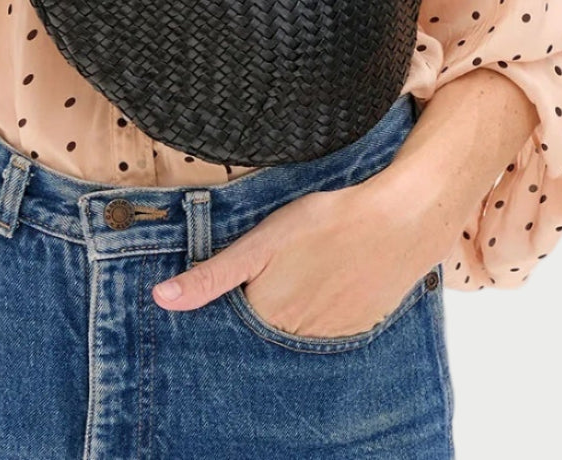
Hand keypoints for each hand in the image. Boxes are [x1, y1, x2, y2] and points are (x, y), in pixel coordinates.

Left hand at [152, 175, 442, 339]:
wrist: (399, 223)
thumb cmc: (326, 223)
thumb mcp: (261, 242)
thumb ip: (212, 275)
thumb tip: (162, 299)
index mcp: (268, 317)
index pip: (232, 322)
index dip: (228, 299)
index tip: (233, 281)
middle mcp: (297, 338)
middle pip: (263, 328)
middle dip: (258, 306)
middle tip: (276, 267)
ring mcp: (332, 337)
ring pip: (295, 330)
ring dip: (291, 309)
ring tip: (302, 270)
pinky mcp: (358, 328)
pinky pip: (327, 328)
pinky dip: (320, 309)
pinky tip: (326, 279)